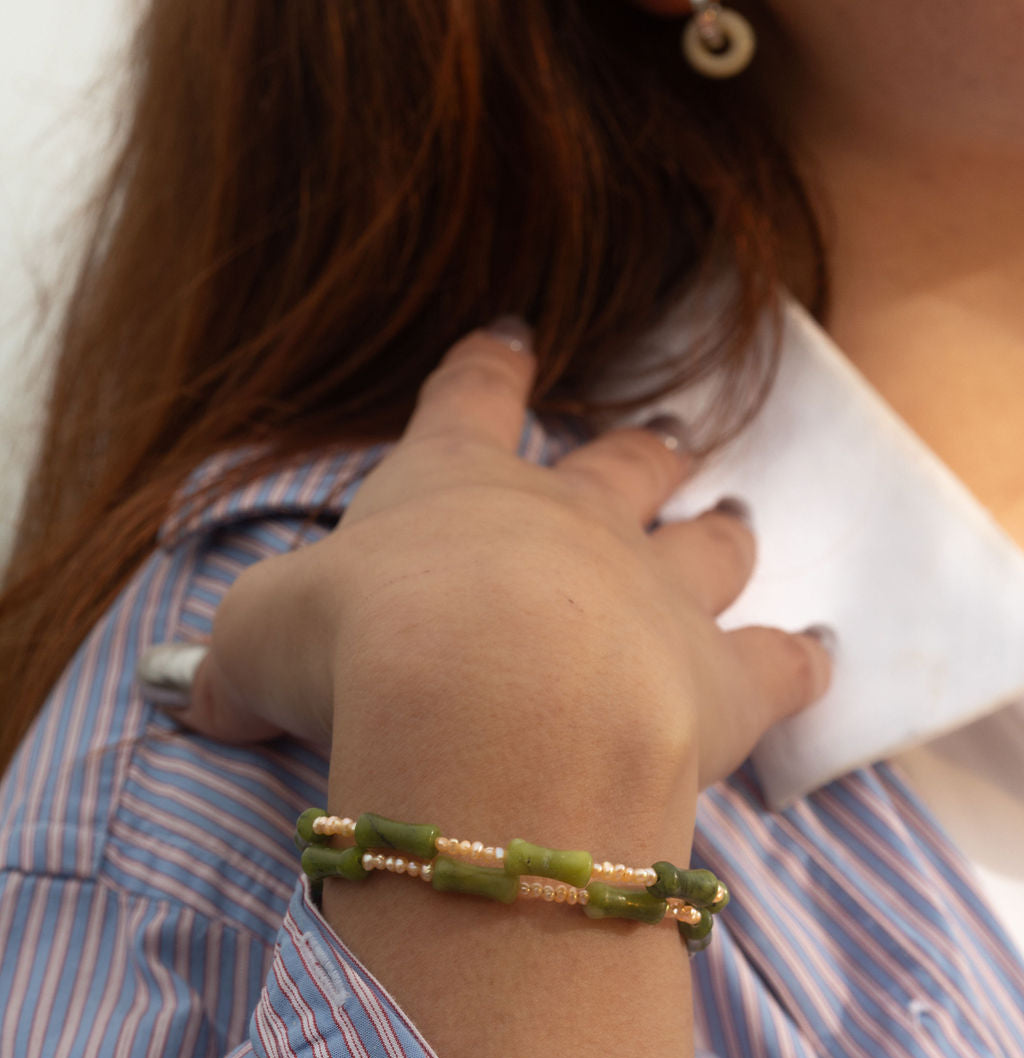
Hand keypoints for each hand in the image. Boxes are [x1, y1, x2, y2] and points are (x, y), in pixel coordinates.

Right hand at [169, 324, 830, 1057]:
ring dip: (721, 533)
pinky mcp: (723, 681)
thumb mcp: (260, 640)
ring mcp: (657, 596)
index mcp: (458, 489)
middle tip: (658, 449)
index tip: (513, 335)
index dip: (487, 368)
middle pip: (623, 465)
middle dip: (638, 454)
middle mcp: (571, 524)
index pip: (471, 400)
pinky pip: (781, 662)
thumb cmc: (363, 645)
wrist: (486, 707)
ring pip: (710, 543)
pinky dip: (799, 660)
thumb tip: (201, 699)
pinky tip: (810, 655)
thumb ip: (241, 660)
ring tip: (736, 525)